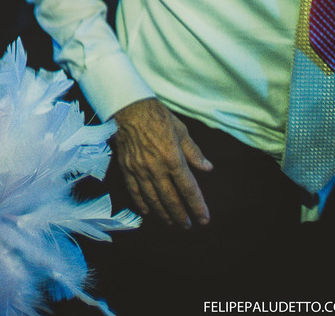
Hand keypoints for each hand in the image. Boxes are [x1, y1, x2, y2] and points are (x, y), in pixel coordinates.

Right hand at [111, 97, 212, 228]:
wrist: (130, 108)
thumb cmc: (159, 117)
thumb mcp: (182, 131)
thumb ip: (194, 153)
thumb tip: (207, 168)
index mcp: (173, 159)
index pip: (188, 189)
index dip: (197, 206)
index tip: (203, 219)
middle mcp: (156, 168)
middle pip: (170, 199)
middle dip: (180, 215)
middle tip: (187, 226)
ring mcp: (139, 169)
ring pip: (152, 198)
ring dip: (163, 213)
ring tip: (171, 223)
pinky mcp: (126, 167)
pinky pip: (134, 190)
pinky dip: (141, 203)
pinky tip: (148, 212)